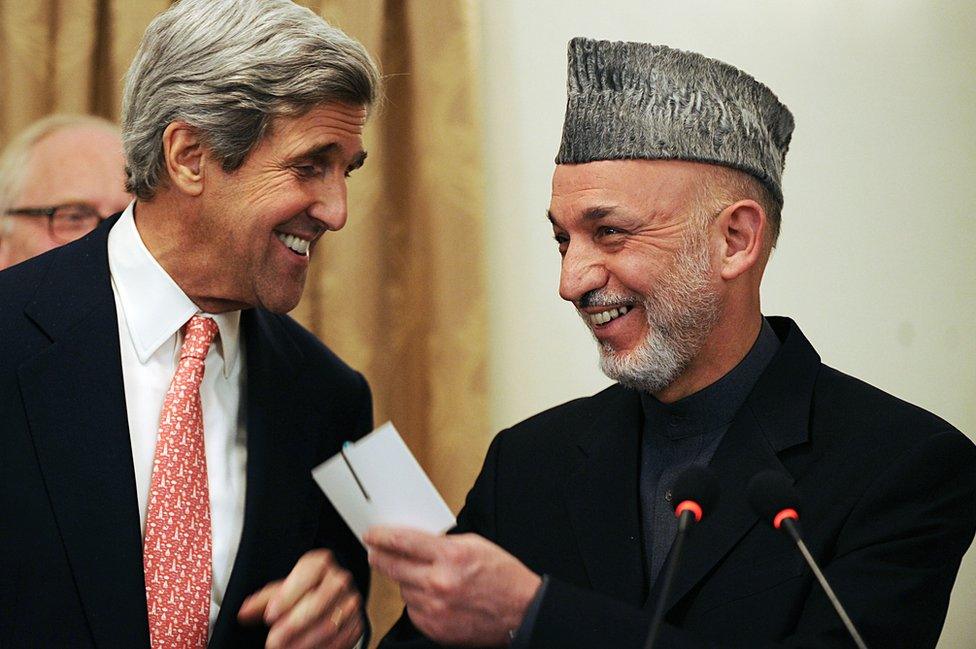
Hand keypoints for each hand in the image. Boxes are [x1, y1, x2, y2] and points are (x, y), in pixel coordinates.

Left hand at [238, 549, 363, 648]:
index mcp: (320, 564)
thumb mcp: (281, 590)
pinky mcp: (357, 623)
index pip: (309, 572)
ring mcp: (351, 602)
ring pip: (330, 624)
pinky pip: (342, 639)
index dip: (289, 594)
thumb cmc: (302, 592)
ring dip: (305, 642)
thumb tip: (244, 612)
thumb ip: (262, 601)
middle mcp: (339, 579)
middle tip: (273, 641)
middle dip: (294, 624)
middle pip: (320, 601)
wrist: (329, 600)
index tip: (270, 614)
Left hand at [365, 527, 541, 646]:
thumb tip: (414, 542)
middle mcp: (440, 583)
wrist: (521, 611)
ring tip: (424, 577)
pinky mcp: (435, 629)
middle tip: (375, 552)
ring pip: (402, 590)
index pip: (403, 542)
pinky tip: (433, 596)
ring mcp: (436, 609)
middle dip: (380, 557)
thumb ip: (442, 543)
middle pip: (393, 567)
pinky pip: (412, 611)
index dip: (382, 536)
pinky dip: (417, 602)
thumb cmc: (503, 577)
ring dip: (406, 581)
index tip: (372, 535)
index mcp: (451, 556)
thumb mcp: (475, 545)